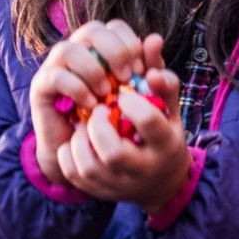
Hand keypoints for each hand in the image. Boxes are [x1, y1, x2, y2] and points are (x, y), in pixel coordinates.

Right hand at [30, 20, 150, 183]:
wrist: (90, 152)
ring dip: (93, 70)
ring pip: (68, 49)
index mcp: (101, 48)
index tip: (141, 70)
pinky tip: (92, 105)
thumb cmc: (119, 118)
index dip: (130, 42)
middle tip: (127, 77)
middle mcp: (76, 51)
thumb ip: (151, 70)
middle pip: (91, 29)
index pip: (115, 27)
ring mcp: (55, 66)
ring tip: (108, 93)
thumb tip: (156, 39)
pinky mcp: (41, 86)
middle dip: (114, 51)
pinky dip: (77, 89)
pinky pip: (55, 76)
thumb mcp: (142, 96)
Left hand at [51, 79, 189, 211]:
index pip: (148, 122)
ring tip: (85, 126)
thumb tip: (150, 46)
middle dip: (98, 126)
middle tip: (98, 111)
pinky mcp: (101, 192)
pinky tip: (78, 141)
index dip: (131, 103)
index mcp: (167, 146)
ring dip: (80, 140)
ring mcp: (120, 185)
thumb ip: (163, 82)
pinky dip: (69, 154)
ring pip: (89, 167)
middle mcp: (144, 170)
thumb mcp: (170, 112)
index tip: (124, 96)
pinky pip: (74, 174)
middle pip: (113, 153)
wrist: (164, 182)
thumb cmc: (164, 136)